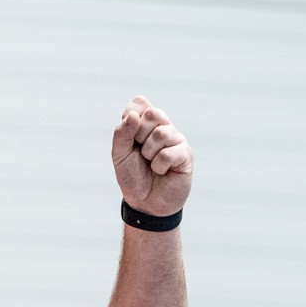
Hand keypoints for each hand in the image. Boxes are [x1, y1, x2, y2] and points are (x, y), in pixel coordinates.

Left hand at [111, 96, 192, 217]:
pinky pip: (169, 153)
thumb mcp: (119, 154)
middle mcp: (163, 127)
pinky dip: (159, 165)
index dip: (131, 117)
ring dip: (149, 154)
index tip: (130, 138)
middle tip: (141, 153)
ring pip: (161, 133)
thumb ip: (122, 133)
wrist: (145, 203)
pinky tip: (162, 172)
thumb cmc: (133, 177)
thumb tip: (133, 115)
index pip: (140, 102)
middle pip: (153, 113)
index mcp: (145, 123)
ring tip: (151, 165)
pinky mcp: (186, 154)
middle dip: (140, 136)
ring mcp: (176, 139)